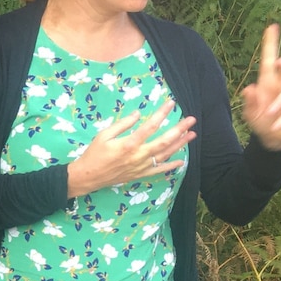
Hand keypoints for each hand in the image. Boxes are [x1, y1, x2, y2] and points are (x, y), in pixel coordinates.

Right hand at [66, 98, 197, 198]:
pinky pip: (159, 170)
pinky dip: (171, 165)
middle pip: (164, 141)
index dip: (162, 114)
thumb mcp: (103, 135)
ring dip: (180, 144)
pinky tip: (182, 160)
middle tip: (191, 120)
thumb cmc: (93, 154)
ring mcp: (141, 166)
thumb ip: (122, 124)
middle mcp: (138, 156)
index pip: (150, 126)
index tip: (172, 104)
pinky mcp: (140, 174)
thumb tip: (138, 115)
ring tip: (192, 135)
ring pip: (165, 155)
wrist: (88, 177)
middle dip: (179, 129)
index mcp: (129, 144)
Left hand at [241, 23, 280, 150]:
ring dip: (279, 103)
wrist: (272, 136)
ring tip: (268, 114)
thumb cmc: (260, 119)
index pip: (268, 60)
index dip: (270, 43)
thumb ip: (249, 102)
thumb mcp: (250, 113)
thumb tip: (248, 89)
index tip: (271, 27)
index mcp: (267, 81)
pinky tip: (276, 124)